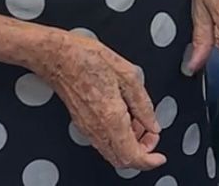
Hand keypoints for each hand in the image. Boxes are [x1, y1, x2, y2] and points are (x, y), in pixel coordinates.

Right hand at [31, 29, 164, 171]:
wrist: (58, 56)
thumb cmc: (87, 59)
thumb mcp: (127, 75)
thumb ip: (143, 104)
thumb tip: (153, 124)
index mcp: (111, 118)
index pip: (132, 156)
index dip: (149, 161)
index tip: (160, 157)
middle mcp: (97, 129)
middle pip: (122, 160)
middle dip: (142, 152)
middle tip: (152, 134)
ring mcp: (87, 128)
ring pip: (112, 152)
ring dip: (130, 145)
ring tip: (139, 122)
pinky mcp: (81, 123)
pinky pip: (103, 141)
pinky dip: (118, 138)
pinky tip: (125, 117)